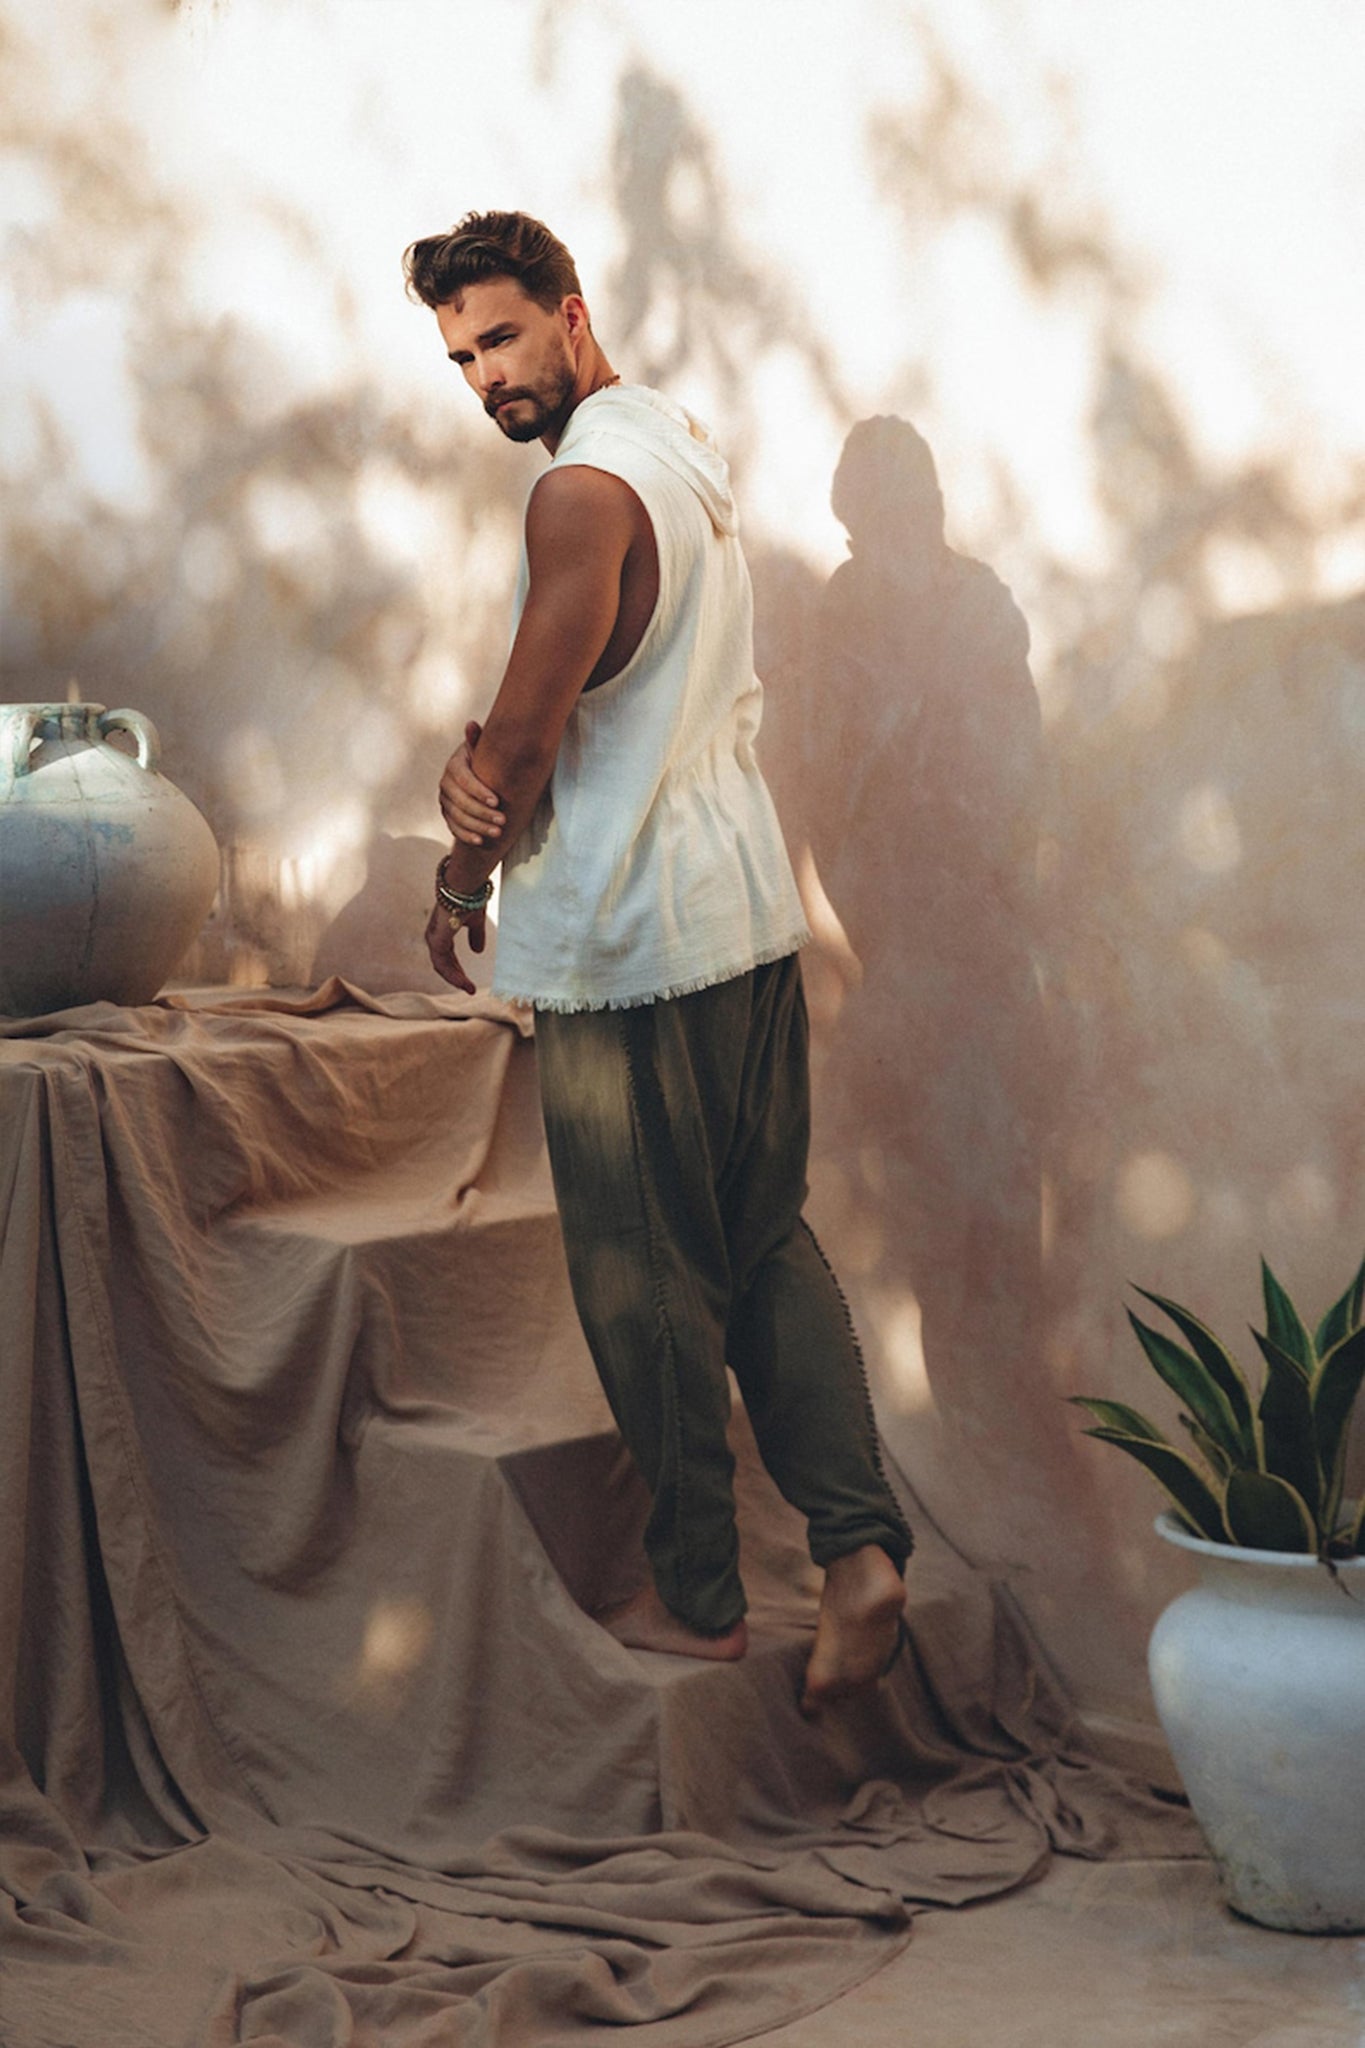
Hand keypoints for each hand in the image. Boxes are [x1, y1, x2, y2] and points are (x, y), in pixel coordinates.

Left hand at [424, 900, 485, 993]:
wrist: (467, 883)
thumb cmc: (470, 896)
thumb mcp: (476, 920)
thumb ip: (476, 935)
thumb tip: (478, 951)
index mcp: (442, 930)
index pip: (446, 955)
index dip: (457, 969)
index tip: (469, 982)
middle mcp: (435, 934)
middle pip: (443, 962)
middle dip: (457, 976)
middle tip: (470, 989)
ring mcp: (435, 936)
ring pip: (441, 965)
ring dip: (455, 978)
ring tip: (469, 989)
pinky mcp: (438, 939)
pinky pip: (442, 963)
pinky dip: (453, 974)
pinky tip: (464, 982)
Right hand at [440, 721, 505, 844]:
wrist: (481, 772)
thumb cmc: (487, 759)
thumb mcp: (485, 749)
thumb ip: (479, 741)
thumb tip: (471, 725)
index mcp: (454, 765)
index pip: (463, 780)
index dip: (479, 791)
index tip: (497, 801)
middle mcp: (445, 783)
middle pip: (460, 802)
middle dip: (482, 813)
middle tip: (503, 820)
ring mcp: (445, 800)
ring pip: (457, 816)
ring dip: (477, 826)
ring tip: (498, 832)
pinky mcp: (447, 814)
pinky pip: (453, 827)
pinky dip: (466, 835)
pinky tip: (481, 841)